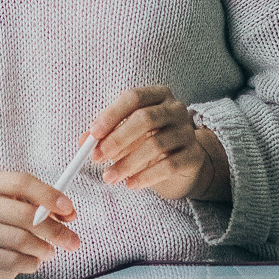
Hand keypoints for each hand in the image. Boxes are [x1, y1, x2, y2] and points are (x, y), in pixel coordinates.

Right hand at [0, 169, 81, 278]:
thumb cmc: (7, 224)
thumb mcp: (24, 207)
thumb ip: (46, 206)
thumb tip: (69, 213)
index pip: (22, 182)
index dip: (48, 195)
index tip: (69, 209)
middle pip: (25, 214)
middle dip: (55, 230)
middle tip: (72, 241)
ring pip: (21, 239)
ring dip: (43, 249)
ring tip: (49, 252)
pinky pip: (14, 260)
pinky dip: (31, 263)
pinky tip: (33, 261)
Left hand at [88, 86, 229, 202]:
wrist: (182, 162)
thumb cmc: (148, 140)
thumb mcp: (126, 133)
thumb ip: (106, 134)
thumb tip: (84, 141)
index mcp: (157, 95)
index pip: (133, 97)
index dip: (112, 114)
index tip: (93, 133)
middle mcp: (176, 109)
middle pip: (145, 119)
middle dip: (117, 140)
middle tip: (97, 158)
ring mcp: (187, 132)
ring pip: (155, 145)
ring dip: (127, 163)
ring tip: (109, 177)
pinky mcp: (194, 156)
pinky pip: (169, 165)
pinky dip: (146, 177)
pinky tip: (131, 184)